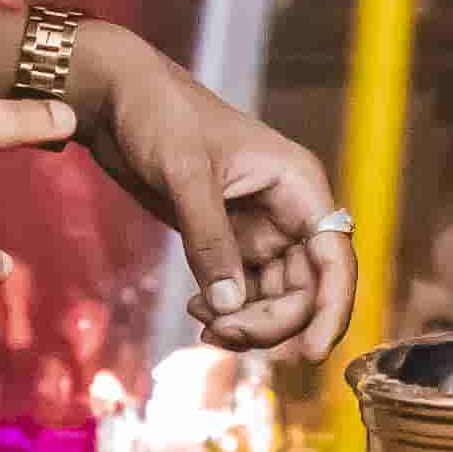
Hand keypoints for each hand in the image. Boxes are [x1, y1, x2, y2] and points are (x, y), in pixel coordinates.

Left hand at [81, 45, 354, 359]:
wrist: (117, 99)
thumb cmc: (159, 115)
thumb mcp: (185, 174)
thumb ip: (209, 241)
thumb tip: (229, 307)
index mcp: (298, 184)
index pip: (335, 258)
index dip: (332, 309)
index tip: (312, 353)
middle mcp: (288, 210)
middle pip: (306, 290)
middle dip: (272, 322)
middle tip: (222, 334)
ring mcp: (259, 229)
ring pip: (276, 298)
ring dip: (247, 323)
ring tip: (203, 324)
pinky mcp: (228, 240)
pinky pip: (243, 292)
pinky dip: (226, 312)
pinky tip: (197, 310)